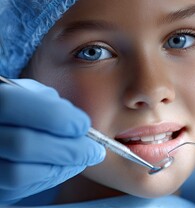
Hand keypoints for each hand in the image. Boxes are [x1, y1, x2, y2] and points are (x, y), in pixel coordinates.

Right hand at [0, 79, 105, 203]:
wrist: (1, 134)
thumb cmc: (21, 109)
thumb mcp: (30, 94)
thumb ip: (50, 103)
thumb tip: (79, 126)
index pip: (13, 104)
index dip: (54, 116)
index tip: (83, 125)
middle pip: (21, 145)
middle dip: (68, 149)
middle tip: (95, 150)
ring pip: (19, 174)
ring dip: (61, 167)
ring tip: (83, 159)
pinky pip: (19, 190)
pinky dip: (50, 179)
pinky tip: (65, 167)